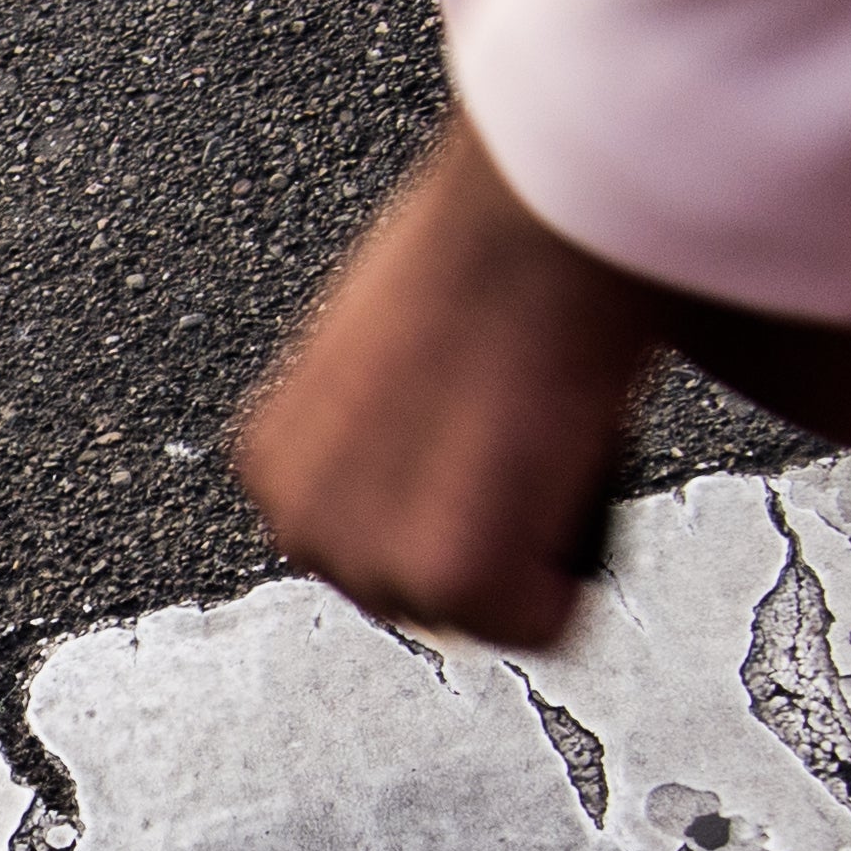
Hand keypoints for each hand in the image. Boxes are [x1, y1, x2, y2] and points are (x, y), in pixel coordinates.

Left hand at [233, 106, 666, 647]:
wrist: (530, 227)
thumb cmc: (478, 258)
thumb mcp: (377, 358)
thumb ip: (372, 434)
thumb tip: (417, 465)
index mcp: (272, 465)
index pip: (364, 547)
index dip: (445, 499)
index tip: (476, 432)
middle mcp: (300, 523)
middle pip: (418, 593)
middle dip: (481, 535)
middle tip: (517, 436)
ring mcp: (368, 561)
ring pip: (480, 612)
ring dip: (528, 547)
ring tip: (536, 441)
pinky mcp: (451, 580)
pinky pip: (540, 622)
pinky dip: (578, 564)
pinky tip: (562, 468)